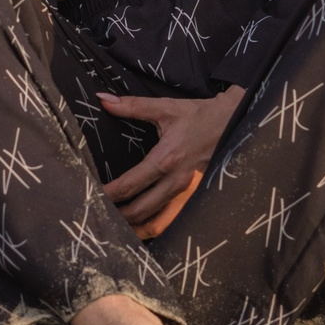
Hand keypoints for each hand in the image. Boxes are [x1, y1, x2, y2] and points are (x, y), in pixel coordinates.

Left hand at [98, 87, 243, 237]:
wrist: (233, 122)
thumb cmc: (199, 115)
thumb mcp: (165, 108)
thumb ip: (132, 106)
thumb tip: (102, 99)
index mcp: (167, 159)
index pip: (130, 185)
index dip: (108, 193)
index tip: (91, 194)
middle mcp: (176, 180)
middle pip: (141, 210)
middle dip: (117, 215)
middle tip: (97, 212)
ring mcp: (186, 192)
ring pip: (156, 221)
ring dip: (134, 225)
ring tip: (113, 223)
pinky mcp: (192, 196)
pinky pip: (170, 219)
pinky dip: (152, 225)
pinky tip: (138, 224)